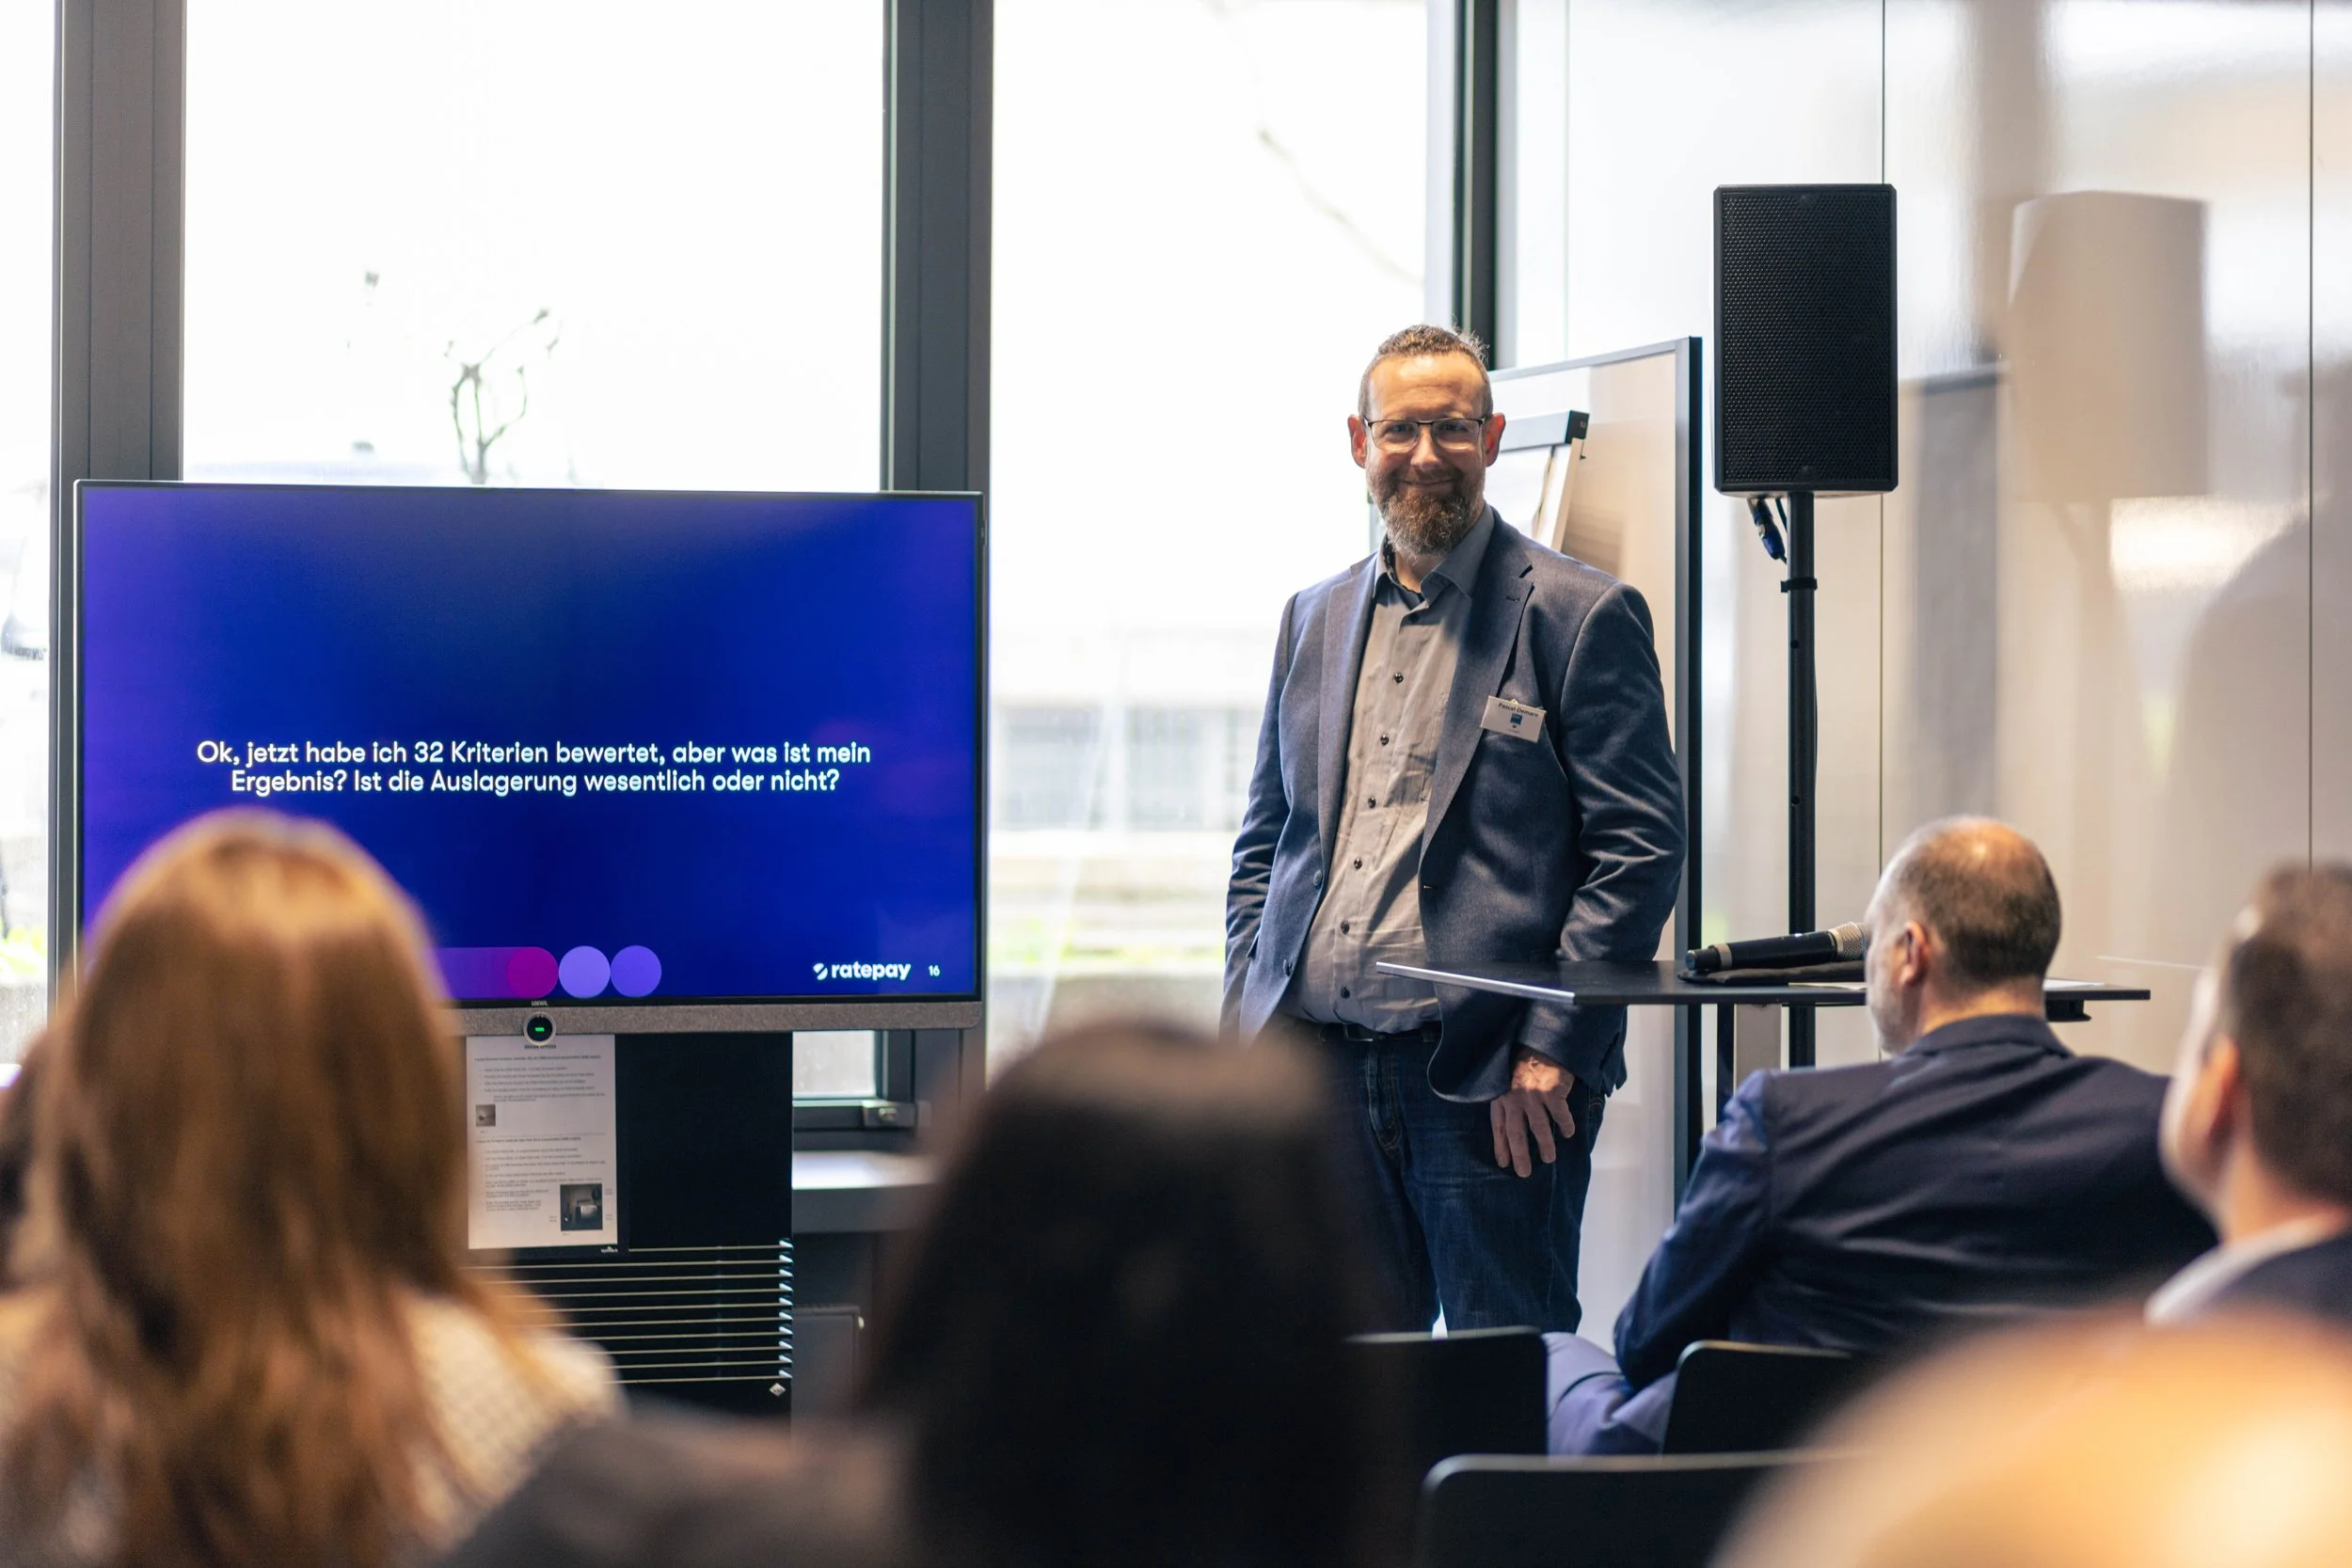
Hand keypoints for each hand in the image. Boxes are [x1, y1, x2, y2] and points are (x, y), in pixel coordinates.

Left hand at [1489, 1047, 1576, 1176]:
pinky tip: (1568, 1133)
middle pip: (1516, 1133)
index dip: (1501, 1146)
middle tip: (1524, 1173)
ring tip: (1549, 1158)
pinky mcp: (1552, 1093)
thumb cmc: (1525, 1059)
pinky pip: (1560, 1116)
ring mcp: (1533, 1096)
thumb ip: (1507, 1097)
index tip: (1504, 1163)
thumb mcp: (1507, 1078)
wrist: (1543, 1040)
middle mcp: (1515, 1098)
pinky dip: (1565, 1126)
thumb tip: (1512, 1119)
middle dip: (1520, 1155)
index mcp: (1502, 1095)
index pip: (1499, 1126)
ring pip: (1539, 1129)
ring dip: (1545, 1146)